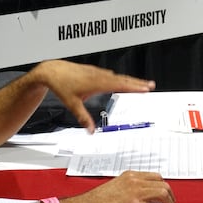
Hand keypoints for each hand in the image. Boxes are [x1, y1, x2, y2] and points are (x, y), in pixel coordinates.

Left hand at [33, 60, 154, 131]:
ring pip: (117, 76)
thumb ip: (83, 118)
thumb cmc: (61, 85)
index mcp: (97, 82)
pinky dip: (118, 78)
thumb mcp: (72, 104)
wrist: (51, 71)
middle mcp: (99, 75)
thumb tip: (90, 131)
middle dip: (137, 82)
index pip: (120, 84)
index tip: (146, 88)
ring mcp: (96, 72)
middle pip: (122, 79)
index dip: (134, 87)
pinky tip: (120, 81)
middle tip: (151, 85)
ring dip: (129, 80)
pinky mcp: (93, 71)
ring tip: (140, 84)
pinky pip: (110, 75)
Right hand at [71, 171, 176, 202]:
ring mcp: (134, 192)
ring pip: (163, 195)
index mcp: (130, 176)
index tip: (168, 198)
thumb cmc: (98, 201)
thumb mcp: (117, 188)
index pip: (156, 177)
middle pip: (163, 185)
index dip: (165, 188)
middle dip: (171, 198)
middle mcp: (134, 181)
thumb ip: (131, 189)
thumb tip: (146, 199)